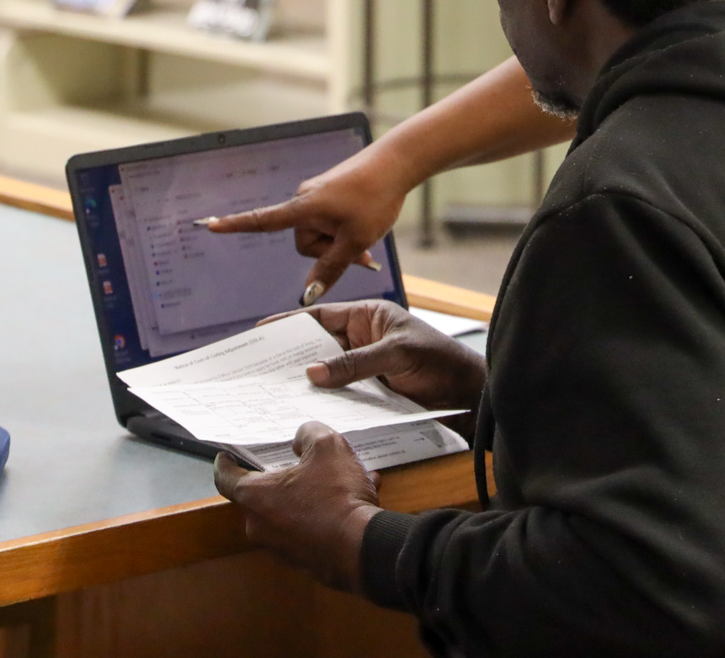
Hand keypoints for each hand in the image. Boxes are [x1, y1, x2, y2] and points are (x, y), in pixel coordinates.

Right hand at [201, 145, 412, 301]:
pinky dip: (343, 230)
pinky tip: (364, 225)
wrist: (397, 163)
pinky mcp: (328, 194)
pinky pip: (328, 222)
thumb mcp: (355, 240)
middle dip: (329, 251)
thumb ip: (330, 268)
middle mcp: (303, 199)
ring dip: (339, 241)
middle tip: (360, 247)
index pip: (262, 220)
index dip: (235, 225)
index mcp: (303, 207)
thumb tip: (307, 294)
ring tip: (366, 232)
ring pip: (319, 235)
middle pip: (304, 243)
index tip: (209, 225)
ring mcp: (316, 195)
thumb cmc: (375, 198)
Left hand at [213, 422, 381, 592]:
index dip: (225, 464)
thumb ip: (308, 434)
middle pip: (263, 495)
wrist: (361, 547)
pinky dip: (324, 513)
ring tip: (344, 479)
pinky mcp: (303, 561)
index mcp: (255, 496)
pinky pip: (308, 528)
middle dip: (283, 477)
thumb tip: (301, 440)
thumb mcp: (327, 447)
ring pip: (291, 511)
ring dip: (311, 494)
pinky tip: (355, 500)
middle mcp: (260, 525)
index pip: (226, 478)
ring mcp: (280, 547)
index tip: (225, 457)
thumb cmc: (336, 495)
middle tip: (302, 462)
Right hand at [271, 300, 485, 410]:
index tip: (261, 330)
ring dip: (304, 380)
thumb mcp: (397, 354)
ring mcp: (363, 366)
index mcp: (369, 317)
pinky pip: (338, 392)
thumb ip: (356, 362)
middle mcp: (362, 339)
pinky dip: (322, 398)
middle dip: (290, 355)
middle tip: (257, 368)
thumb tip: (312, 372)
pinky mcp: (368, 391)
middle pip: (318, 345)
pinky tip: (302, 408)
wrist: (466, 395)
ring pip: (326, 371)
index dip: (291, 323)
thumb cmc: (440, 361)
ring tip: (271, 391)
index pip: (322, 316)